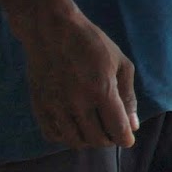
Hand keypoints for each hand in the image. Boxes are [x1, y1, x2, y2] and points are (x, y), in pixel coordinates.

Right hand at [10, 4, 137, 148]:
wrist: (51, 29)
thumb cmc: (92, 44)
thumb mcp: (121, 64)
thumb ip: (128, 97)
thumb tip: (133, 126)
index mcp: (102, 91)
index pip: (117, 131)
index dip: (125, 139)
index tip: (127, 137)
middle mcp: (77, 102)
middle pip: (97, 140)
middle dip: (109, 139)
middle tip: (111, 129)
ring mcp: (55, 105)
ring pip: (75, 141)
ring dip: (88, 139)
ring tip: (94, 127)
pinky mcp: (39, 104)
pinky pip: (53, 134)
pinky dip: (66, 136)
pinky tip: (73, 125)